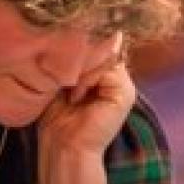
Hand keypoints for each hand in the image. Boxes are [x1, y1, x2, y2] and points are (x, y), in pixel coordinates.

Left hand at [35, 38, 131, 183]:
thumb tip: (90, 34)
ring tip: (69, 94)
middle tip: (63, 85)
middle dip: (76, 59)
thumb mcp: (63, 81)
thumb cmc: (58, 119)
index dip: (76, 47)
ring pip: (101, 56)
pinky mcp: (125, 94)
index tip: (58, 60)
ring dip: (79, 71)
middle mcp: (117, 80)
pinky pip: (105, 69)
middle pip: (98, 48)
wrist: (64, 149)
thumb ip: (77, 60)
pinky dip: (86, 80)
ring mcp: (123, 87)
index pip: (94, 46)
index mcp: (104, 77)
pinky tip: (77, 98)